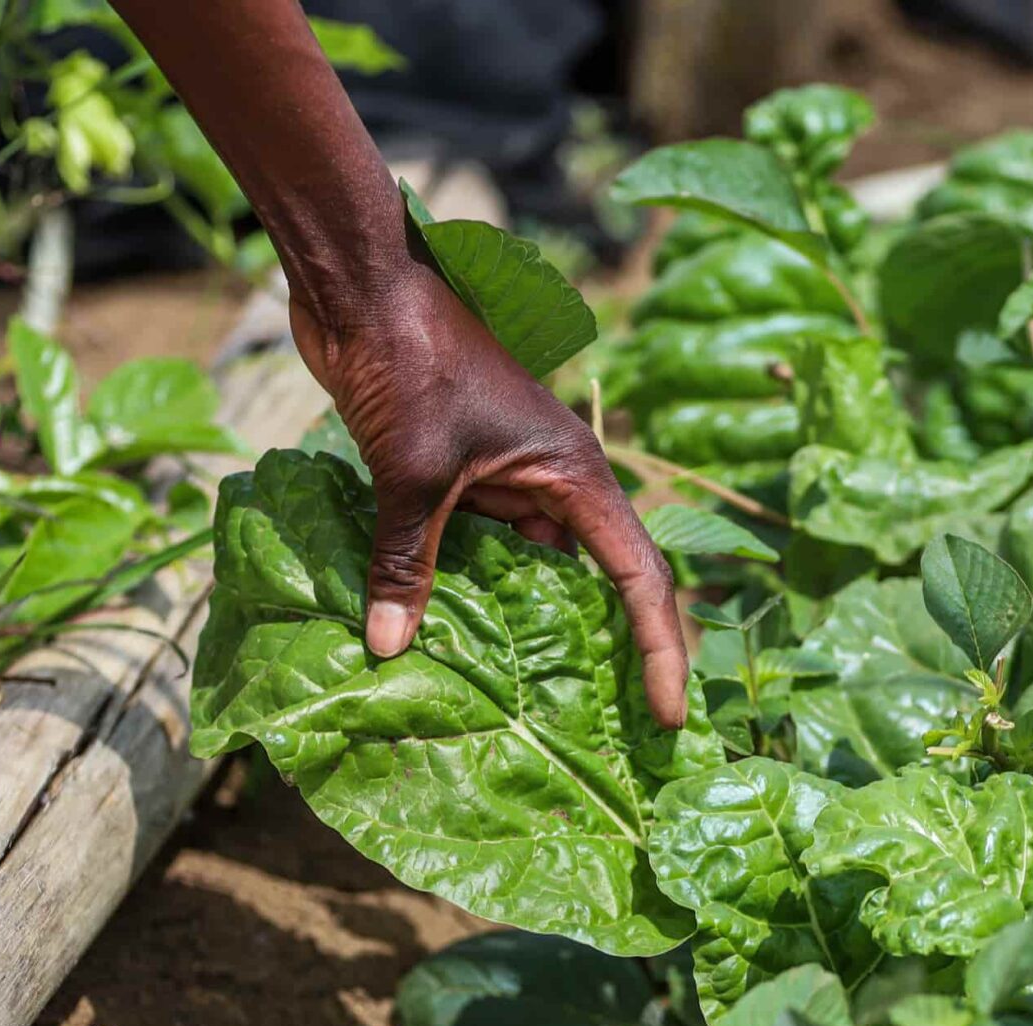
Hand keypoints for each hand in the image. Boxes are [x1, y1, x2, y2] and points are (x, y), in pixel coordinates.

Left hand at [287, 269, 688, 728]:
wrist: (363, 287)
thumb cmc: (410, 363)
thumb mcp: (411, 472)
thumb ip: (404, 561)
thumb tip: (389, 648)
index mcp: (574, 474)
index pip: (637, 576)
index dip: (662, 648)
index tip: (669, 716)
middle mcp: (554, 480)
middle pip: (595, 582)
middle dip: (605, 653)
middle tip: (608, 731)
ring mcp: (506, 478)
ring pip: (528, 571)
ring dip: (523, 628)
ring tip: (529, 708)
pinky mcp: (458, 474)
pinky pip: (474, 550)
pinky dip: (463, 593)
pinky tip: (445, 642)